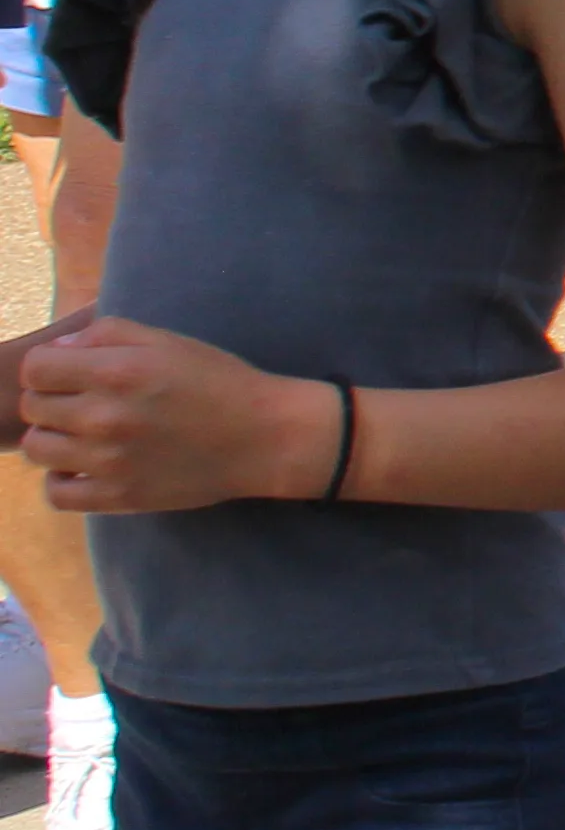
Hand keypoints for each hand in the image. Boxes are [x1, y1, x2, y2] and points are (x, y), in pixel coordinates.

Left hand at [20, 317, 322, 514]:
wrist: (265, 437)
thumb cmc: (219, 381)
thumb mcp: (169, 341)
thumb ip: (108, 333)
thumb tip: (59, 350)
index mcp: (118, 371)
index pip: (35, 368)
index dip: (48, 366)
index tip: (70, 372)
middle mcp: (105, 416)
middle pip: (33, 407)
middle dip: (52, 399)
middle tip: (83, 402)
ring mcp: (108, 461)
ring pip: (36, 449)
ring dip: (53, 437)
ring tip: (83, 433)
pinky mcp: (117, 497)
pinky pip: (55, 492)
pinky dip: (61, 478)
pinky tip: (85, 465)